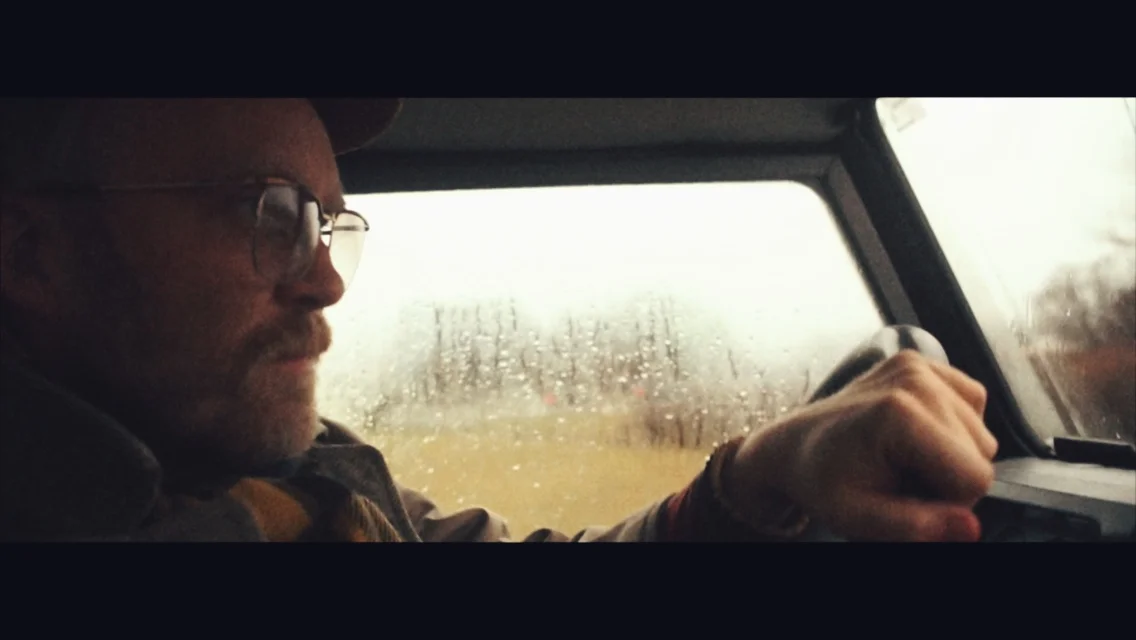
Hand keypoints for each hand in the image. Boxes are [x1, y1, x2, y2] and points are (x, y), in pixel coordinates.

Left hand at [724, 350, 998, 541]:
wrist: (795, 446)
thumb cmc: (822, 482)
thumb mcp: (859, 519)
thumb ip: (916, 527)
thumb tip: (970, 528)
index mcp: (899, 414)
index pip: (974, 476)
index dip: (950, 501)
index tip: (908, 497)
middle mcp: (913, 379)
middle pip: (982, 452)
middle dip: (949, 476)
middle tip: (900, 477)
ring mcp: (917, 365)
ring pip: (982, 431)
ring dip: (952, 453)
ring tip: (903, 457)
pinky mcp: (920, 361)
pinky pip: (973, 404)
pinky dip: (953, 426)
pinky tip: (916, 435)